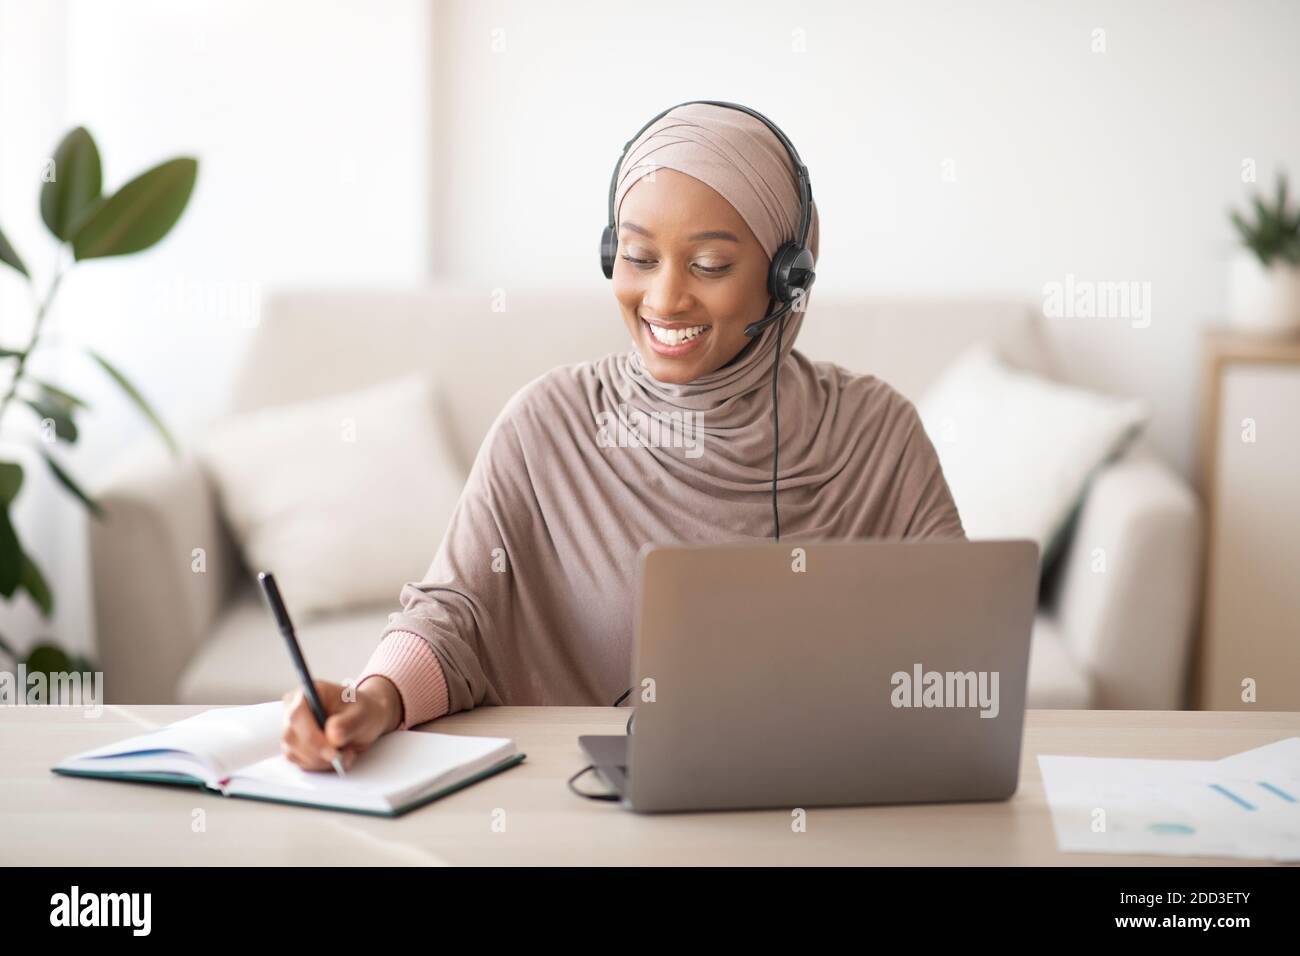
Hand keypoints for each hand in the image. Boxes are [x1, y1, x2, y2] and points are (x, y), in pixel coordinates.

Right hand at [280, 678, 401, 771]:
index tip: (332, 752)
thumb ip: (348, 723)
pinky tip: (337, 757)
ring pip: (294, 753)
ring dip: (321, 761)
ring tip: (345, 753)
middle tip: (341, 757)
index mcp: (307, 693)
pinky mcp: (295, 747)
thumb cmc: (361, 710)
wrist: (362, 719)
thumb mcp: (362, 713)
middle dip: (317, 753)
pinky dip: (320, 765)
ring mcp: (291, 730)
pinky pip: (301, 762)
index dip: (311, 737)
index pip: (297, 716)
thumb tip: (333, 737)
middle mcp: (293, 710)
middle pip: (292, 737)